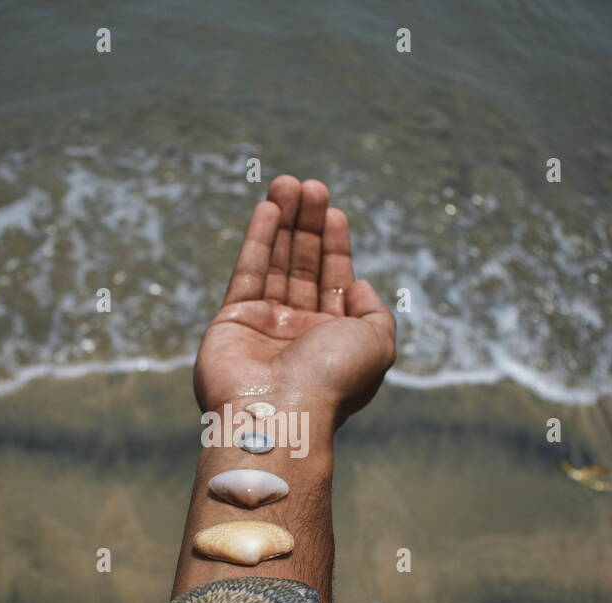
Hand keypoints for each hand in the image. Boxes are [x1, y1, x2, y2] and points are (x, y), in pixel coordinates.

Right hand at [195, 176, 396, 426]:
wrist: (280, 409)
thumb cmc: (332, 379)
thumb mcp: (379, 344)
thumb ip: (376, 312)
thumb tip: (358, 286)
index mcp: (333, 339)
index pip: (335, 281)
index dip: (335, 245)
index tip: (333, 211)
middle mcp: (299, 331)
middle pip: (305, 266)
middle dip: (308, 225)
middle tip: (309, 186)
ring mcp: (265, 325)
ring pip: (276, 263)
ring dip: (283, 222)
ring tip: (287, 183)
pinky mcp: (232, 320)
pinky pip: (247, 272)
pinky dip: (258, 240)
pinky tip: (268, 209)